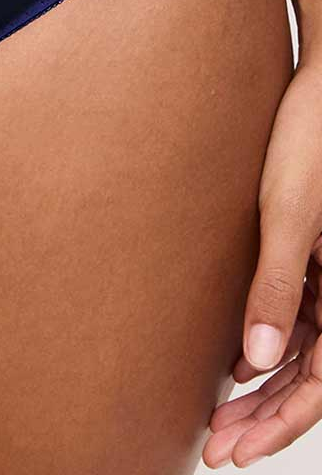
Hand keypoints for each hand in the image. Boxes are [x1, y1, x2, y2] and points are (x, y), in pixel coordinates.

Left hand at [203, 63, 321, 467]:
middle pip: (314, 377)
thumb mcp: (289, 217)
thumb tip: (255, 363)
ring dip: (263, 388)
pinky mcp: (313, 259)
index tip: (235, 448)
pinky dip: (267, 348)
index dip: (280, 423)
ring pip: (304, 353)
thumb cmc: (307, 143)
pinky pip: (298, 321)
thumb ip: (277, 289)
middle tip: (217, 446)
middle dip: (266, 417)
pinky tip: (233, 365)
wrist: (314, 91)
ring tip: (217, 418)